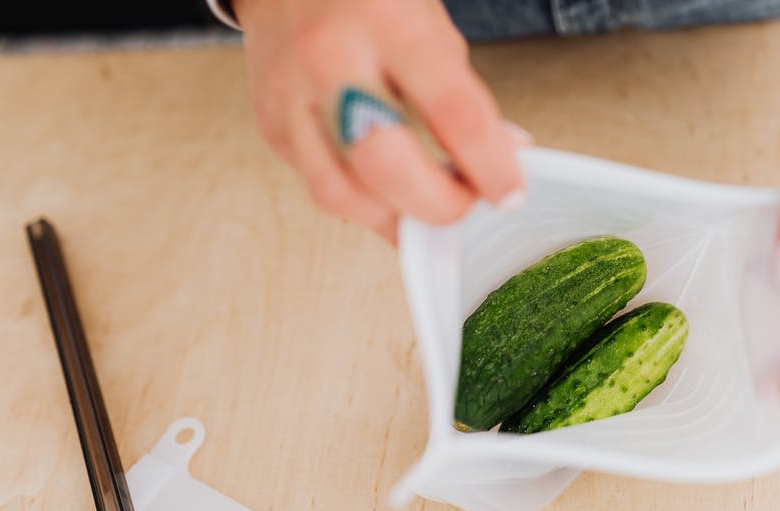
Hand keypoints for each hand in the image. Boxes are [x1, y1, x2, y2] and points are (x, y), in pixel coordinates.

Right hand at [235, 0, 524, 242]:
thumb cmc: (368, 0)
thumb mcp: (430, 27)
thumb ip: (462, 96)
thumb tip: (496, 162)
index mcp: (388, 22)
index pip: (452, 112)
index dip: (489, 166)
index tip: (509, 193)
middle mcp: (330, 58)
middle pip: (386, 165)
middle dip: (438, 205)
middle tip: (468, 206)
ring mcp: (291, 94)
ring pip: (343, 193)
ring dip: (398, 219)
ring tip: (431, 212)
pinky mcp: (271, 124)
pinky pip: (321, 187)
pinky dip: (366, 204)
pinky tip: (392, 198)